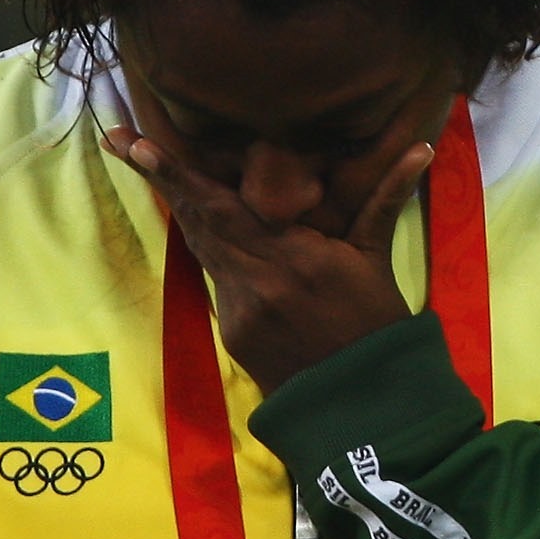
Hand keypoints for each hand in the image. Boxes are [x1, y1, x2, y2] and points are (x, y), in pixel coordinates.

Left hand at [106, 124, 428, 391]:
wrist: (364, 401)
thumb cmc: (378, 325)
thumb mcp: (378, 259)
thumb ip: (387, 199)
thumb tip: (420, 148)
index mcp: (295, 258)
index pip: (223, 207)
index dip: (178, 174)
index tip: (138, 143)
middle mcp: (256, 281)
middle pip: (196, 219)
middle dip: (159, 177)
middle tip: (119, 137)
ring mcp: (237, 308)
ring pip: (200, 245)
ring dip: (178, 206)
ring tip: (145, 163)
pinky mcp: (230, 330)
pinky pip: (217, 276)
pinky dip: (212, 247)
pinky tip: (204, 222)